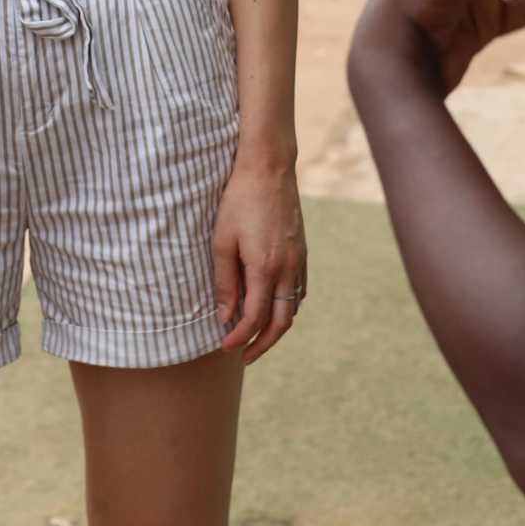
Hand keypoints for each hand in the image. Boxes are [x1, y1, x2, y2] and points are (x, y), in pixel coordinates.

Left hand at [212, 158, 306, 364]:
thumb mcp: (222, 241)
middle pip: (280, 323)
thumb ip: (224, 282)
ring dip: (276, 329)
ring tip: (257, 338)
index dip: (239, 338)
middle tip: (244, 356)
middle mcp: (288, 269)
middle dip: (263, 345)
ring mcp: (299, 260)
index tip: (225, 346)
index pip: (254, 318)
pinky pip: (299, 290)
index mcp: (265, 269)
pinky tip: (273, 308)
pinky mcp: (302, 251)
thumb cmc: (239, 201)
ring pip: (293, 308)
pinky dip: (287, 308)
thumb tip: (225, 316)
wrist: (269, 168)